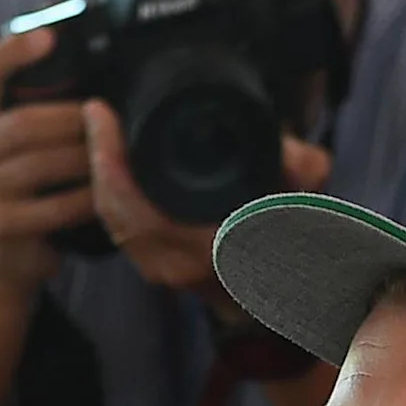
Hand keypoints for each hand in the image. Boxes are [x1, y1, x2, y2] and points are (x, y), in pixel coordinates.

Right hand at [0, 28, 101, 290]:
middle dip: (77, 120)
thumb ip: (30, 108)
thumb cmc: (12, 185)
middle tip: (111, 122)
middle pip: (27, 122)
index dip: (14, 52)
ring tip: (114, 154)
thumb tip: (91, 90)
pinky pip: (58, 205)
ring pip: (46, 163)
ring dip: (89, 158)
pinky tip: (104, 194)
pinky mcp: (1, 225)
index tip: (48, 39)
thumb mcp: (5, 140)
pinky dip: (88, 198)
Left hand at [82, 109, 333, 295]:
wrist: (289, 291)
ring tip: (102, 131)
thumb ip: (304, 168)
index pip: (138, 210)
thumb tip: (289, 152)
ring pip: (113, 222)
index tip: (101, 115)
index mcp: (209, 250)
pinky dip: (112, 196)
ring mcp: (163, 271)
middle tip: (97, 114)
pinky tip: (111, 165)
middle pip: (113, 212)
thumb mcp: (309, 199)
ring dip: (103, 177)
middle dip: (99, 160)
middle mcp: (178, 266)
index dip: (112, 163)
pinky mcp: (157, 267)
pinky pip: (121, 230)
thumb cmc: (295, 244)